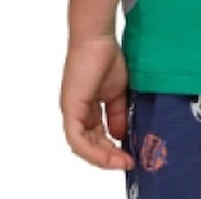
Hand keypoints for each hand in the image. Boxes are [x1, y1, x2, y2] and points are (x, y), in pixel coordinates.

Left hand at [60, 36, 134, 169]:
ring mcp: (72, 112)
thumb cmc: (106, 57)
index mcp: (86, 108)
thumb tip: (120, 136)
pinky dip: (92, 150)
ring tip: (121, 161)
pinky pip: (77, 140)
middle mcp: (76, 113)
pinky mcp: (71, 110)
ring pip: (82, 147)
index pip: (96, 137)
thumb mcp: (118, 92)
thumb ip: (118, 114)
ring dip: (103, 157)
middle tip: (127, 161)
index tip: (129, 155)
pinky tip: (108, 153)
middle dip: (109, 156)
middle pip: (90, 145)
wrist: (97, 39)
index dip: (112, 149)